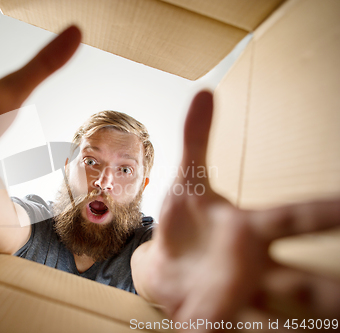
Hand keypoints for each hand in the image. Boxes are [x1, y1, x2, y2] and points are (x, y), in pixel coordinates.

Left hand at [135, 91, 339, 330]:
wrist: (164, 267)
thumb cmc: (186, 225)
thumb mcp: (188, 182)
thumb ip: (197, 140)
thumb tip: (204, 91)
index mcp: (250, 230)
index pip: (294, 217)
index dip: (327, 212)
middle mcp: (254, 266)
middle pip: (305, 280)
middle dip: (332, 291)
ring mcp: (239, 296)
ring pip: (283, 315)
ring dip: (308, 323)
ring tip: (331, 328)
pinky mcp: (216, 319)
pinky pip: (237, 331)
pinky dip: (235, 332)